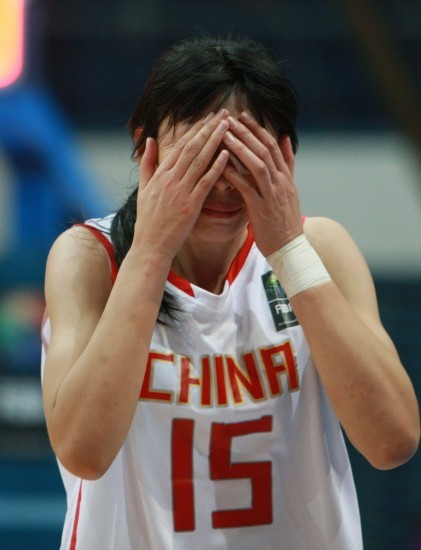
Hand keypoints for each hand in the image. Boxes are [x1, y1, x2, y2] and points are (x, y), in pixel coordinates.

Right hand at [133, 111, 229, 260]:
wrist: (150, 247)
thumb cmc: (148, 221)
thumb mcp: (143, 189)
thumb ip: (147, 163)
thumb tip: (151, 140)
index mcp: (160, 174)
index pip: (180, 146)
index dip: (195, 129)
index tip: (208, 117)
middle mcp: (170, 179)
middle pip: (192, 147)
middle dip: (208, 128)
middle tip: (223, 114)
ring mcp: (180, 191)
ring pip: (200, 160)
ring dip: (215, 141)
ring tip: (228, 126)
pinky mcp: (190, 205)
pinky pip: (205, 182)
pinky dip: (216, 167)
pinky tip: (227, 154)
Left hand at [222, 112, 302, 255]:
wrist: (290, 248)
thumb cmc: (284, 220)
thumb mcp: (290, 188)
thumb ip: (287, 163)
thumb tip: (284, 138)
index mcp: (286, 177)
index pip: (272, 145)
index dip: (257, 129)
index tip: (243, 115)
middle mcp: (281, 182)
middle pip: (265, 150)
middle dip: (247, 132)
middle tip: (230, 117)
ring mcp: (272, 195)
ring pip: (257, 164)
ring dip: (241, 148)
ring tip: (225, 134)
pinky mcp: (261, 209)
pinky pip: (247, 188)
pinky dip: (235, 175)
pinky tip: (221, 166)